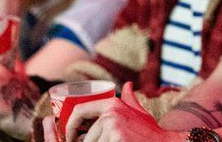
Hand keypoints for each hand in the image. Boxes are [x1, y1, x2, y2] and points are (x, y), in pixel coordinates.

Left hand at [57, 82, 173, 141]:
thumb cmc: (151, 132)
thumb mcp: (139, 113)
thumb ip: (129, 100)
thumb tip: (127, 85)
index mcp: (112, 104)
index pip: (79, 111)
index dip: (70, 126)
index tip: (70, 138)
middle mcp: (111, 113)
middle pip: (85, 137)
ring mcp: (113, 127)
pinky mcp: (116, 139)